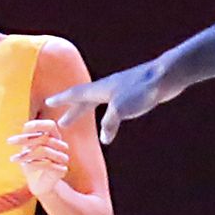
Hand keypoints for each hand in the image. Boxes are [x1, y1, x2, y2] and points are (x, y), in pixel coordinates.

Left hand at [8, 117, 73, 197]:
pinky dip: (33, 164)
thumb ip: (28, 138)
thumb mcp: (27, 149)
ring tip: (15, 158)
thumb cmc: (32, 164)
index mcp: (53, 137)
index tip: (23, 129)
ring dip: (26, 154)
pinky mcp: (61, 170)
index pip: (50, 125)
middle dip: (25, 139)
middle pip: (44, 137)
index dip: (38, 125)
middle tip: (10, 142)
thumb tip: (26, 128)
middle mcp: (60, 146)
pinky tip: (25, 165)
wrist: (38, 184)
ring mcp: (62, 158)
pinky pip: (47, 164)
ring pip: (44, 150)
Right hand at [42, 61, 159, 142]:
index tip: (48, 101)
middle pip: (85, 99)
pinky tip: (113, 117)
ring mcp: (120, 89)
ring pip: (99, 100)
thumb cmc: (141, 89)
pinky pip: (112, 103)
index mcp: (100, 89)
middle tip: (63, 123)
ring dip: (89, 110)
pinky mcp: (133, 92)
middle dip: (73, 111)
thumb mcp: (121, 109)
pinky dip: (106, 112)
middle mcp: (108, 87)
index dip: (62, 99)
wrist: (166, 76)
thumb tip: (104, 138)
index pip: (76, 94)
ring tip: (84, 117)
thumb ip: (109, 123)